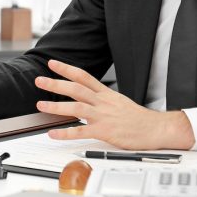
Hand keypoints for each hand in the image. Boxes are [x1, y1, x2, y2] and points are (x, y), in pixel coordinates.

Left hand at [35, 59, 195, 149]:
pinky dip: (66, 133)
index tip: (52, 63)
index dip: (67, 69)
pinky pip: (82, 131)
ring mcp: (103, 116)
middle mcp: (103, 102)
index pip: (83, 76)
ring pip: (76, 107)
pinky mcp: (105, 131)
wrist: (157, 129)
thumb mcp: (119, 102)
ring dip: (56, 106)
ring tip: (41, 104)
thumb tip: (87, 96)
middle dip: (56, 83)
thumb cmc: (139, 118)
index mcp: (106, 94)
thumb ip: (102, 99)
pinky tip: (54, 134)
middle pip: (76, 88)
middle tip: (39, 80)